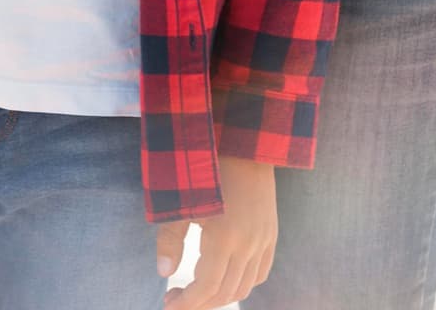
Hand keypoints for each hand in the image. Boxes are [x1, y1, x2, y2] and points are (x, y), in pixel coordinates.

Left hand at [157, 159, 277, 304]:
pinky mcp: (271, 234)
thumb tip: (164, 273)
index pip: (206, 287)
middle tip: (176, 298)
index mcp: (224, 238)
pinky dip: (243, 284)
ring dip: (220, 296)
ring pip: (245, 286)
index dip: (187, 302)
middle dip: (199, 303)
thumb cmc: (207, 168)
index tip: (168, 304)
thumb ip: (170, 238)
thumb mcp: (182, 200)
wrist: (244, 142)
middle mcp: (248, 244)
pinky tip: (225, 279)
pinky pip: (260, 272)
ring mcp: (263, 240)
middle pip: (225, 292)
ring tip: (197, 292)